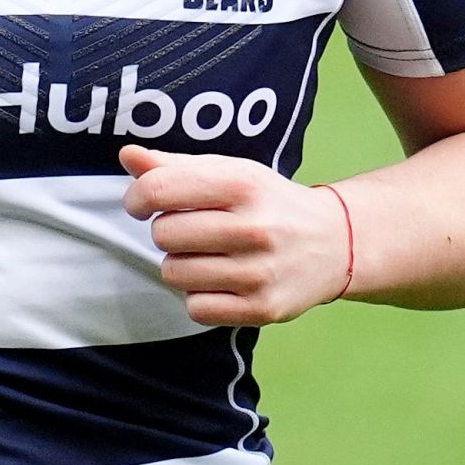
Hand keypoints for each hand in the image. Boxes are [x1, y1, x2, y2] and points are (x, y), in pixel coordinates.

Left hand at [119, 146, 350, 325]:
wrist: (336, 244)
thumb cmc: (270, 204)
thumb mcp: (232, 173)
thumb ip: (176, 165)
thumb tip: (128, 155)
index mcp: (244, 185)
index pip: (159, 190)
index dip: (138, 197)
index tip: (143, 203)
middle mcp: (254, 228)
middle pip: (163, 235)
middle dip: (169, 232)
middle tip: (196, 231)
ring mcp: (259, 272)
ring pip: (174, 274)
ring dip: (182, 266)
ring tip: (211, 257)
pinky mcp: (262, 309)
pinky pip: (195, 308)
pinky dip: (200, 297)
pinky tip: (223, 282)